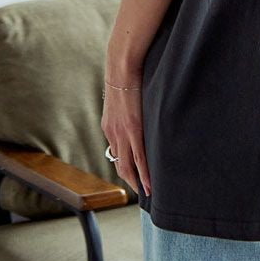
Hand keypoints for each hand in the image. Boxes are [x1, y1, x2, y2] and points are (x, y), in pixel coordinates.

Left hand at [100, 74, 150, 197]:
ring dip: (137, 182)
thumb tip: (134, 109)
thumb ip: (126, 108)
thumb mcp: (121, 97)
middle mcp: (113, 134)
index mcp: (110, 127)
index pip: (117, 154)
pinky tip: (149, 184)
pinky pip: (139, 158)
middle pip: (121, 166)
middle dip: (130, 181)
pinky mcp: (133, 130)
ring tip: (147, 193)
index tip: (134, 176)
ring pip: (129, 166)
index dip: (125, 167)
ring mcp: (122, 134)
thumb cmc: (125, 76)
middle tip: (141, 192)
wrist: (122, 67)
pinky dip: (144, 174)